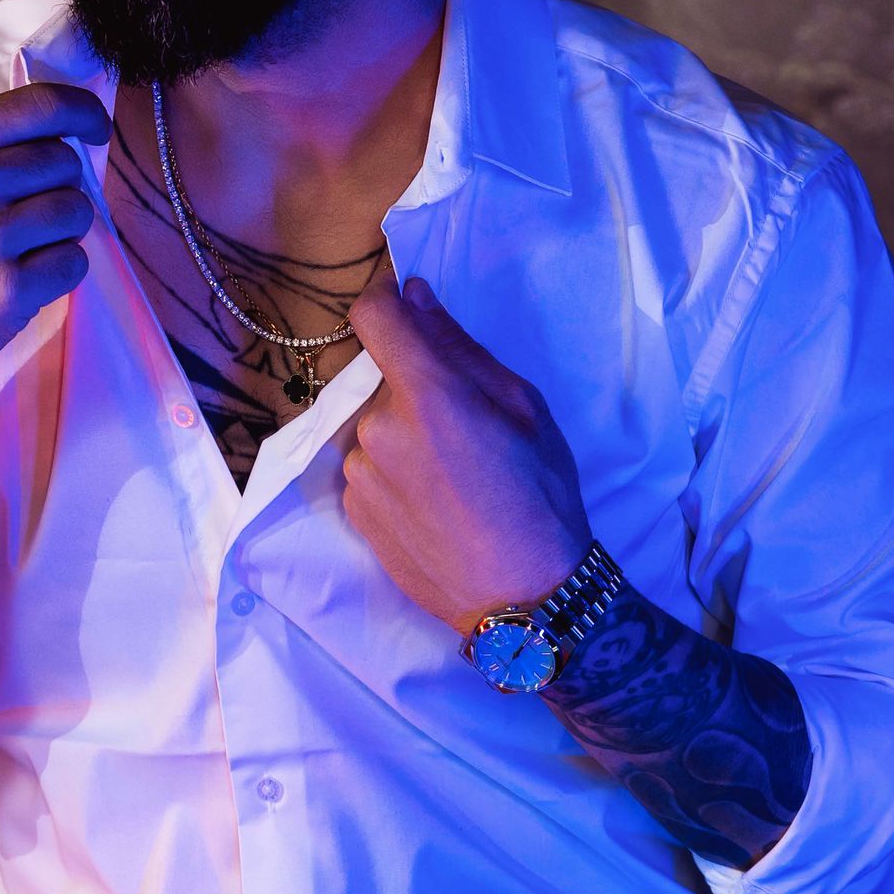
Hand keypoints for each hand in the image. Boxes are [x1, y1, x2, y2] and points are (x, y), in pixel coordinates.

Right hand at [0, 81, 111, 406]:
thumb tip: (55, 134)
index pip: (43, 104)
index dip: (83, 112)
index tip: (95, 127)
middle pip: (64, 161)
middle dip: (59, 185)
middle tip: (27, 213)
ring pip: (75, 211)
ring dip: (61, 230)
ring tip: (21, 248)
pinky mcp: (10, 290)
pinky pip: (73, 263)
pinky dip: (59, 271)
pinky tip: (22, 278)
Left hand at [342, 276, 591, 632]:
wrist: (524, 596)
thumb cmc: (540, 498)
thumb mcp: (525, 409)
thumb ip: (461, 348)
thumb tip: (415, 297)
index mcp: (425, 395)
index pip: (372, 316)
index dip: (386, 302)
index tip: (405, 309)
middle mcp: (377, 429)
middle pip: (382, 380)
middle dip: (416, 389)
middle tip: (466, 429)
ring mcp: (359, 474)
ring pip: (375, 427)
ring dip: (404, 436)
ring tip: (454, 478)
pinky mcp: (354, 511)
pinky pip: (369, 468)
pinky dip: (394, 473)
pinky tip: (435, 505)